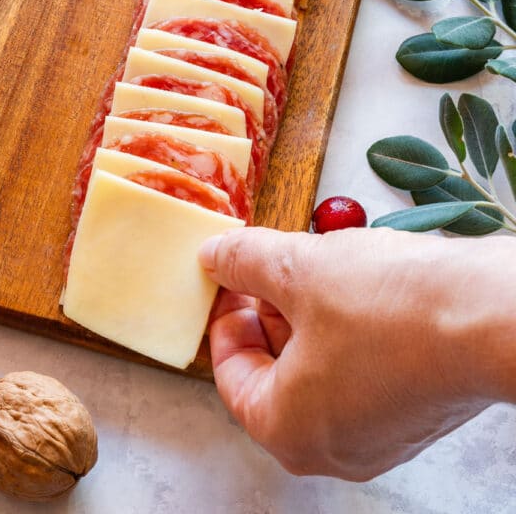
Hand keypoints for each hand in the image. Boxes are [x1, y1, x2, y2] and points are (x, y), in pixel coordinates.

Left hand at [199, 227, 514, 479]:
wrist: (492, 317)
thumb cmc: (392, 307)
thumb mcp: (297, 269)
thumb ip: (245, 261)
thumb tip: (215, 255)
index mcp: (287, 429)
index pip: (230, 376)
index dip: (224, 317)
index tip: (228, 279)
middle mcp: (331, 448)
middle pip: (274, 376)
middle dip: (267, 313)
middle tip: (267, 266)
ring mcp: (377, 435)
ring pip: (318, 372)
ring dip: (307, 317)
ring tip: (315, 265)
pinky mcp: (413, 413)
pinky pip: (360, 372)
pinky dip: (347, 332)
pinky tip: (358, 286)